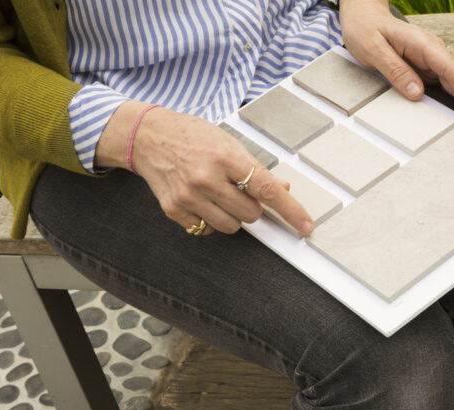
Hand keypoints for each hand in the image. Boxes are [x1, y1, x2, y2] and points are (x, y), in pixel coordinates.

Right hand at [95, 101, 313, 235]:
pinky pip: (206, 229)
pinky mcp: (174, 210)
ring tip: (219, 195)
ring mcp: (189, 196)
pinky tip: (201, 200)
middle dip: (251, 206)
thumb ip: (253, 167)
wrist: (148, 137)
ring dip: (232, 215)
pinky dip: (209, 220)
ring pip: (231, 226)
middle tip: (238, 190)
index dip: (290, 210)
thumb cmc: (191, 136)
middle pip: (250, 214)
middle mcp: (206, 178)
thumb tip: (282, 188)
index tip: (305, 225)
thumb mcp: (227, 142)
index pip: (266, 189)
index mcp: (225, 157)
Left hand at [340, 0, 453, 132]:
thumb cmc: (367, 31)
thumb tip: (417, 93)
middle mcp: (434, 53)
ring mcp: (433, 63)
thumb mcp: (374, 50)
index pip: (451, 69)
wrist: (365, 19)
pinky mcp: (429, 71)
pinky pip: (449, 88)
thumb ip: (396, 70)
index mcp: (423, 45)